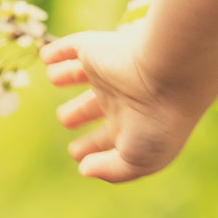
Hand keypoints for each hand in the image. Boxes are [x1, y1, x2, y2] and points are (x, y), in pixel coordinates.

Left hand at [41, 22, 207, 182]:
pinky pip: (72, 47)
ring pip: (82, 73)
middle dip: (78, 113)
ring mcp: (107, 71)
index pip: (108, 137)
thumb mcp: (139, 160)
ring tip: (54, 77)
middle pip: (94, 104)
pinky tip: (46, 55)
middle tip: (65, 119)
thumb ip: (111, 170)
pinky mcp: (97, 48)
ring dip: (67, 75)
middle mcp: (120, 96)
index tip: (78, 155)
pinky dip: (57, 50)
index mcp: (133, 124)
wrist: (171, 69)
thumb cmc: (160, 120)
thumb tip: (85, 169)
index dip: (92, 147)